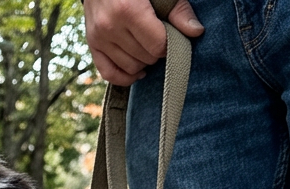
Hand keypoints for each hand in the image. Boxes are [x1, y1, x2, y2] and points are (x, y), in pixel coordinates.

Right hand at [84, 0, 203, 85]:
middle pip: (144, 57)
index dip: (169, 44)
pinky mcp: (92, 45)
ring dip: (144, 63)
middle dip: (157, 52)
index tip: (172, 35)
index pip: (156, 45)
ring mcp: (98, 38)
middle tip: (161, 39)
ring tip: (149, 49)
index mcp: (128, 10)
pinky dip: (125, 77)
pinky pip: (109, 74)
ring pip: (129, 68)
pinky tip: (138, 72)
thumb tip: (196, 32)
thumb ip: (178, 9)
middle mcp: (110, 27)